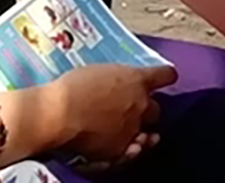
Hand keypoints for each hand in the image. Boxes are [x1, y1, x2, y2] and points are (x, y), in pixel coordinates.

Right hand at [49, 64, 176, 162]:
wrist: (59, 113)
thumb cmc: (73, 86)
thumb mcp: (100, 72)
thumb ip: (117, 79)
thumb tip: (118, 85)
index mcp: (136, 80)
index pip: (165, 75)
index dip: (165, 76)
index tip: (165, 76)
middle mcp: (140, 105)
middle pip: (155, 109)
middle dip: (146, 110)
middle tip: (134, 110)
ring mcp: (132, 129)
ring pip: (146, 134)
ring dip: (142, 134)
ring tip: (138, 136)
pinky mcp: (120, 150)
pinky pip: (131, 152)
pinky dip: (130, 150)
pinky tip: (128, 149)